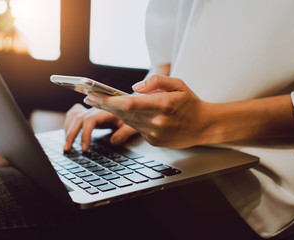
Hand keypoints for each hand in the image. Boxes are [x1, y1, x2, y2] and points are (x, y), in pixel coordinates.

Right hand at [63, 104, 137, 151]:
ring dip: (67, 130)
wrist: (133, 105)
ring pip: (74, 116)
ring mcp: (92, 109)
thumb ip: (124, 133)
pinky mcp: (90, 111)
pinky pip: (75, 113)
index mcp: (106, 111)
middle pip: (78, 119)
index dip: (85, 134)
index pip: (90, 120)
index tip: (84, 148)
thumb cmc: (133, 115)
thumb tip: (113, 142)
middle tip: (68, 149)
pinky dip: (69, 122)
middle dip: (71, 134)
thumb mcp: (132, 125)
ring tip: (66, 145)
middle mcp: (96, 108)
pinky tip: (67, 131)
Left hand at [83, 75, 208, 147]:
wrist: (203, 126)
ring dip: (114, 112)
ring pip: (127, 122)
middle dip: (104, 105)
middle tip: (90, 97)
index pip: (129, 104)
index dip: (108, 101)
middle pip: (123, 113)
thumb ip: (156, 81)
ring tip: (102, 102)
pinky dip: (130, 120)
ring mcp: (154, 134)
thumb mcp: (178, 84)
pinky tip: (127, 113)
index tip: (93, 95)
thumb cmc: (190, 104)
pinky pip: (136, 129)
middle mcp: (157, 122)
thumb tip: (134, 88)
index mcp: (163, 105)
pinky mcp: (153, 141)